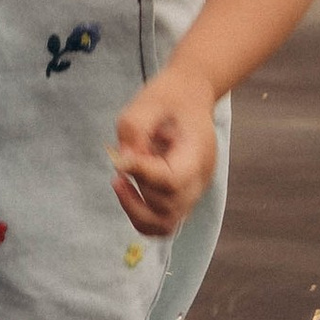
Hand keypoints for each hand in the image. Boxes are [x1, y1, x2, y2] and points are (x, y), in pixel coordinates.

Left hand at [111, 62, 217, 241]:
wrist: (191, 96)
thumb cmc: (170, 97)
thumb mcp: (147, 102)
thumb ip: (134, 131)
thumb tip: (123, 163)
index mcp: (197, 154)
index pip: (172, 180)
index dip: (142, 175)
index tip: (119, 161)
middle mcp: (199, 180)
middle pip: (168, 208)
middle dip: (137, 192)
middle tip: (120, 166)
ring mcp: (192, 192)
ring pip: (164, 224)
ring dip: (136, 211)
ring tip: (121, 184)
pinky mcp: (181, 197)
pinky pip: (162, 222)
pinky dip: (141, 215)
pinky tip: (129, 190)